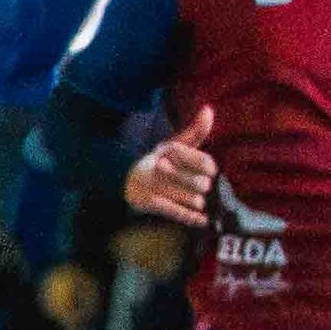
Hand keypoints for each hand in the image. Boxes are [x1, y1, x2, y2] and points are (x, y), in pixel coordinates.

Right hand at [125, 105, 216, 228]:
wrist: (121, 181)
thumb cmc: (157, 162)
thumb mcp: (173, 145)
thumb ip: (195, 131)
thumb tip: (209, 109)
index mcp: (169, 150)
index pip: (205, 162)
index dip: (209, 168)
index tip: (209, 171)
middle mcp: (161, 166)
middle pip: (201, 183)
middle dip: (201, 187)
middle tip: (196, 186)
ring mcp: (154, 185)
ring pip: (193, 199)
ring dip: (196, 202)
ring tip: (192, 200)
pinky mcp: (149, 202)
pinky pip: (178, 212)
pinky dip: (192, 218)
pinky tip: (202, 220)